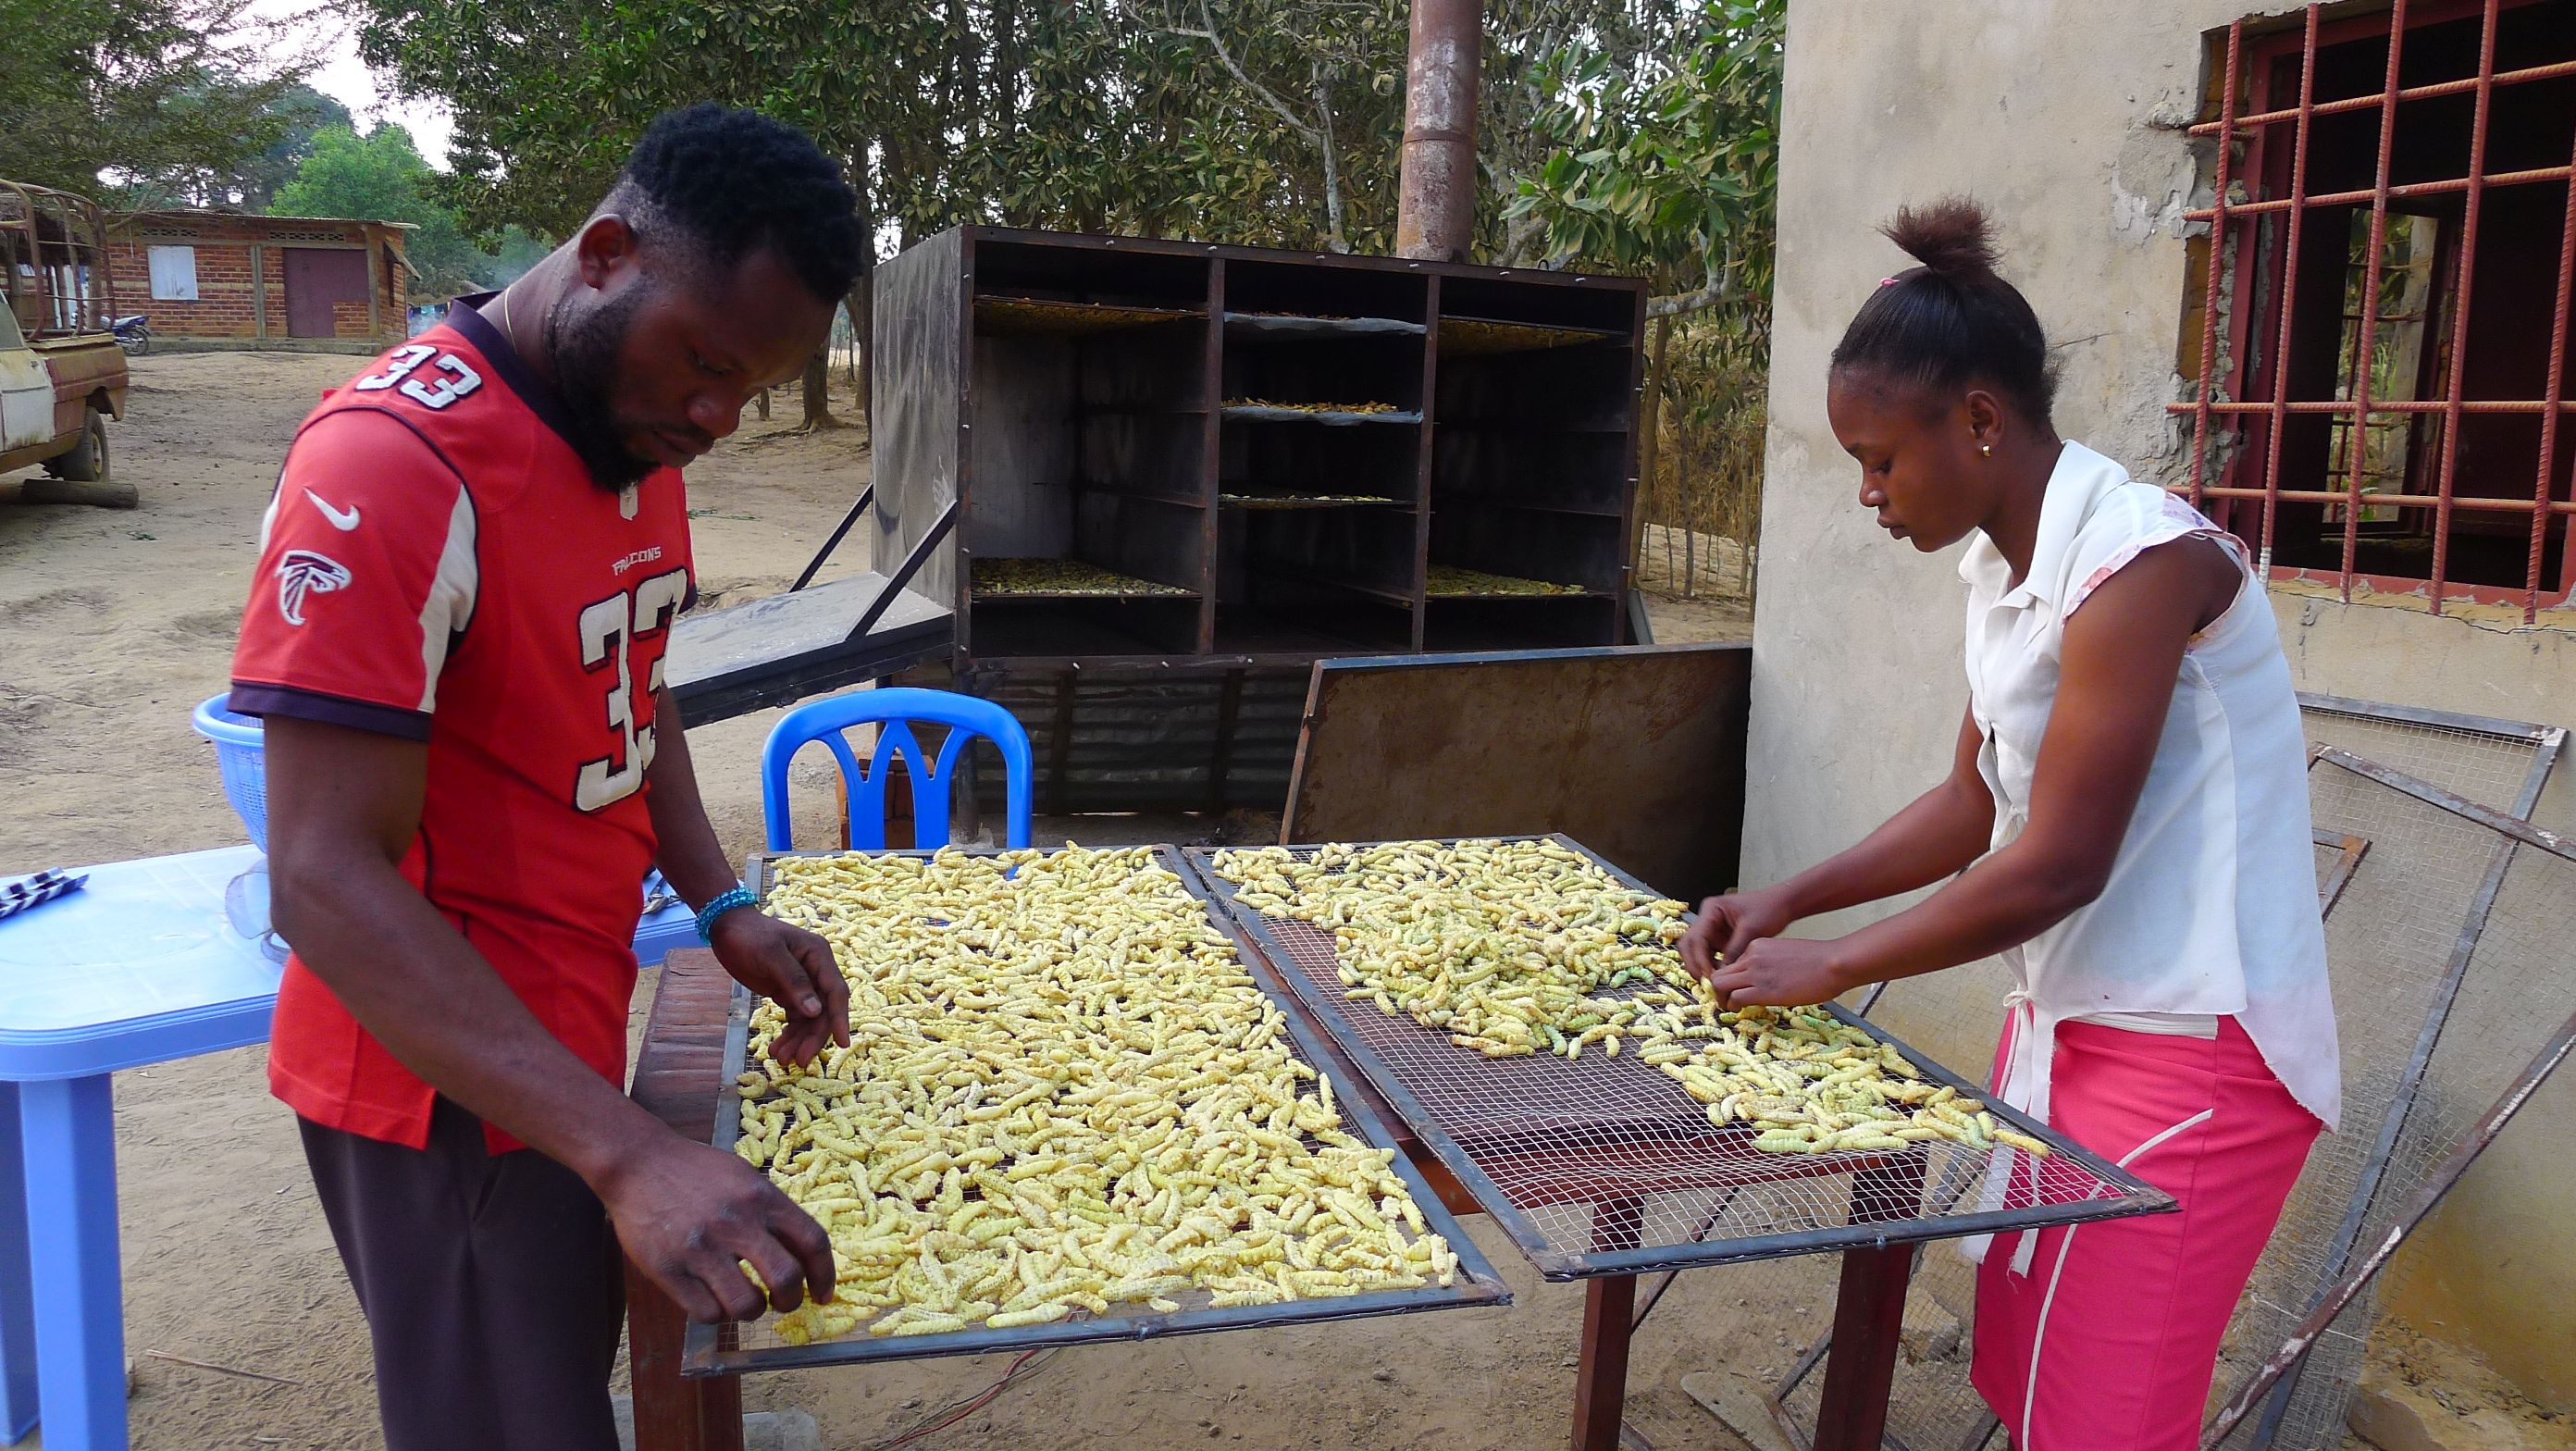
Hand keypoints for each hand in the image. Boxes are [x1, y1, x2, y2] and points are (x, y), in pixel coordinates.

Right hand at [598, 1131, 836, 1321]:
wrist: (638, 1163)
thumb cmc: (697, 1171)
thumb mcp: (745, 1178)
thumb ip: (773, 1212)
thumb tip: (804, 1256)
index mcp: (762, 1197)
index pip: (812, 1242)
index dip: (825, 1275)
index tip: (823, 1294)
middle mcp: (736, 1223)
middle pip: (786, 1279)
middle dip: (791, 1301)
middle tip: (784, 1303)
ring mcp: (700, 1249)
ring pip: (746, 1305)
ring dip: (752, 1311)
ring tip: (745, 1301)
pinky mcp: (668, 1270)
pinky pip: (706, 1313)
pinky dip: (717, 1314)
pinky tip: (713, 1300)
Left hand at [710, 910, 849, 1068]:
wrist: (727, 927)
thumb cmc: (749, 936)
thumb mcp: (770, 956)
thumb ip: (794, 982)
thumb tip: (816, 1012)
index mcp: (819, 956)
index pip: (836, 992)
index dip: (840, 1019)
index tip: (842, 1043)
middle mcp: (816, 971)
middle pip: (823, 1011)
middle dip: (812, 1037)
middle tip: (799, 1061)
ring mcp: (803, 983)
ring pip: (810, 1019)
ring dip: (798, 1040)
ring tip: (781, 1059)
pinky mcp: (788, 992)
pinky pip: (796, 1018)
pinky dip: (789, 1034)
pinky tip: (777, 1048)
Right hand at [1678, 887, 1798, 983]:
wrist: (1782, 904)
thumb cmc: (1769, 909)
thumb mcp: (1752, 929)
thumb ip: (1735, 950)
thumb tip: (1722, 973)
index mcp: (1711, 909)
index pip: (1697, 937)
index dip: (1700, 959)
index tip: (1710, 976)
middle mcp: (1707, 919)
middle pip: (1689, 945)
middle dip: (1695, 964)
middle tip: (1707, 983)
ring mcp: (1712, 930)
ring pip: (1696, 952)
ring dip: (1701, 968)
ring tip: (1714, 983)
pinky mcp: (1719, 940)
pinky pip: (1708, 956)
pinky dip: (1711, 967)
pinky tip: (1722, 978)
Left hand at [1702, 934, 1853, 1009]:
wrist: (1833, 963)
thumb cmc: (1819, 961)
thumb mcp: (1787, 954)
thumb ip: (1770, 963)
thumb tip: (1767, 980)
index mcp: (1757, 946)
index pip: (1733, 963)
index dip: (1732, 978)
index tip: (1736, 988)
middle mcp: (1751, 956)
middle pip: (1719, 973)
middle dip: (1718, 988)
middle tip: (1726, 1000)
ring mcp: (1755, 972)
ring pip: (1720, 985)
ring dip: (1721, 998)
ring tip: (1729, 1008)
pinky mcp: (1763, 989)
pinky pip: (1736, 997)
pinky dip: (1733, 1006)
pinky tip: (1739, 1010)